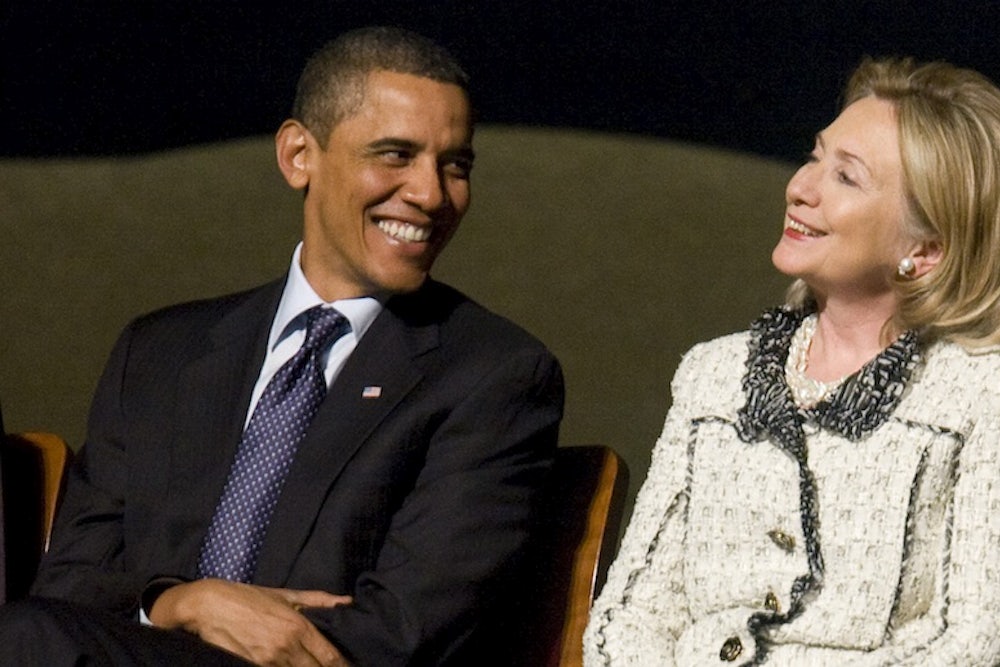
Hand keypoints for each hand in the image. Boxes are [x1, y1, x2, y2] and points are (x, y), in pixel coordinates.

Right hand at [149, 579, 352, 665]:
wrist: (209, 606)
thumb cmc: (248, 598)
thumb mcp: (284, 595)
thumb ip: (318, 601)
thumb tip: (346, 602)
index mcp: (299, 627)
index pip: (330, 657)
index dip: (342, 666)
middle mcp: (287, 647)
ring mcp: (268, 662)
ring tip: (307, 666)